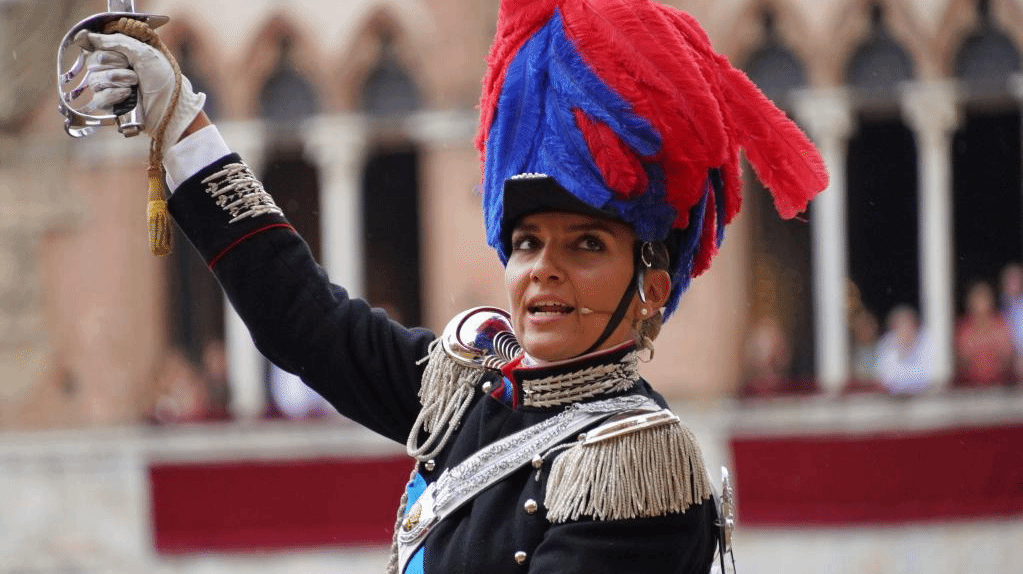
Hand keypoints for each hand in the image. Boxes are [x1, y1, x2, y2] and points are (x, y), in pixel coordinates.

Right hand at [77, 30, 205, 149]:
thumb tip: (90, 36)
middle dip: (115, 66)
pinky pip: (98, 99)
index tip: (126, 58)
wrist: (171, 104)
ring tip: (134, 84)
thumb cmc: (162, 78)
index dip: (109, 53)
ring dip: (117, 80)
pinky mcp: (110, 107)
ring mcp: (109, 89)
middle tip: (134, 73)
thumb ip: (117, 41)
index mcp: (118, 56)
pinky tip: (128, 94)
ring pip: (94, 81)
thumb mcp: (143, 52)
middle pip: (92, 64)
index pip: (95, 49)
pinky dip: (113, 95)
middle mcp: (110, 71)